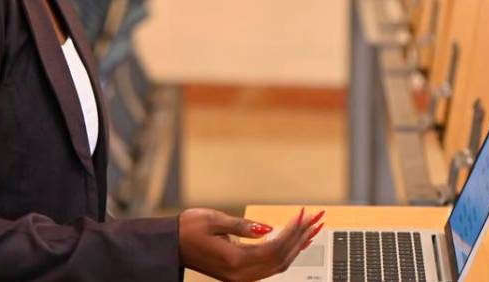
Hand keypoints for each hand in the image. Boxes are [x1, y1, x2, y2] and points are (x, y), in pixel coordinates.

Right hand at [179, 207, 324, 281]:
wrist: (171, 244)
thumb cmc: (187, 229)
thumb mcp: (214, 220)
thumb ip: (243, 226)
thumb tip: (268, 228)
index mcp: (235, 260)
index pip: (274, 247)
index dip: (292, 230)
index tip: (304, 213)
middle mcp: (241, 274)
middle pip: (282, 258)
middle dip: (302, 237)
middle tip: (318, 218)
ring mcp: (241, 277)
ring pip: (279, 264)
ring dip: (298, 246)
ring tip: (314, 228)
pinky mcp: (240, 274)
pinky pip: (270, 265)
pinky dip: (286, 252)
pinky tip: (295, 241)